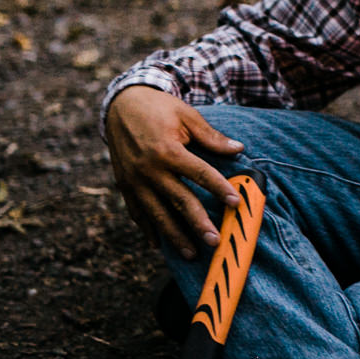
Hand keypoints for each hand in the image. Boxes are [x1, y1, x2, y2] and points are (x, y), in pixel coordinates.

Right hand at [104, 86, 244, 258]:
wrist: (121, 104)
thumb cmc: (159, 109)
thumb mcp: (187, 116)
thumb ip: (211, 137)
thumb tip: (238, 149)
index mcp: (167, 150)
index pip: (199, 173)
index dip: (219, 188)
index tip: (236, 203)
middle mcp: (149, 169)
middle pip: (178, 200)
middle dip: (198, 223)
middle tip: (215, 241)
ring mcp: (134, 180)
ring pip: (157, 214)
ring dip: (174, 236)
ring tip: (191, 254)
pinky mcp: (124, 185)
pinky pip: (137, 212)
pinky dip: (148, 229)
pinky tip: (159, 245)